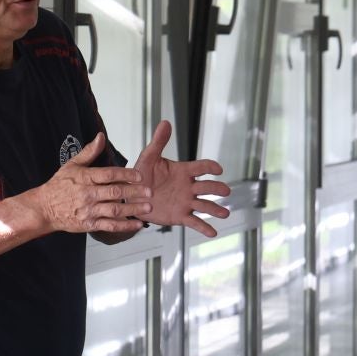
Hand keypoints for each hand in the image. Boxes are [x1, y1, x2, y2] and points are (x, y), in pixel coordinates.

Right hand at [30, 132, 150, 233]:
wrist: (44, 208)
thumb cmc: (58, 186)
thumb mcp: (72, 165)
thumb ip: (89, 152)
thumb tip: (101, 136)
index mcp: (85, 178)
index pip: (109, 174)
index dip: (126, 174)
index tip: (140, 175)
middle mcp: (88, 194)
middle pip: (115, 192)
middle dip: (134, 192)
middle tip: (149, 191)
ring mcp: (89, 210)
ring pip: (114, 209)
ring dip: (133, 209)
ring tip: (148, 207)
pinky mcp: (89, 224)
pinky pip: (109, 226)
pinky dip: (124, 226)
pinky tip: (137, 225)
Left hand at [133, 121, 231, 237]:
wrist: (131, 196)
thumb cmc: (141, 175)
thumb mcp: (148, 157)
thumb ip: (158, 142)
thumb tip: (165, 122)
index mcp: (183, 171)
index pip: (201, 167)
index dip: (210, 167)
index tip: (218, 169)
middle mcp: (188, 187)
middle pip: (207, 187)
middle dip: (217, 189)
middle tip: (225, 191)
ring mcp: (186, 202)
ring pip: (204, 205)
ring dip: (215, 209)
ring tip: (225, 213)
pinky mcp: (180, 216)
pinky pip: (194, 222)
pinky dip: (204, 227)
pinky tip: (213, 233)